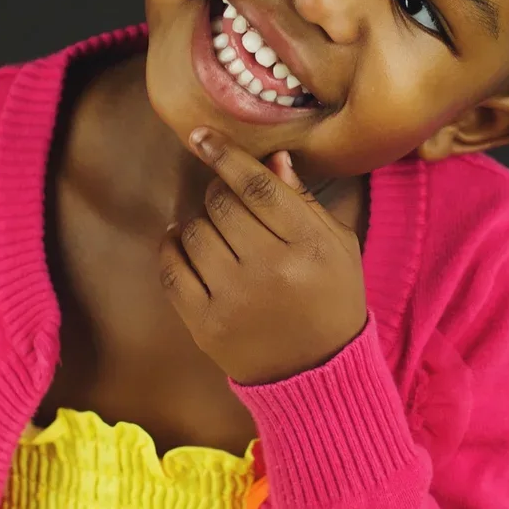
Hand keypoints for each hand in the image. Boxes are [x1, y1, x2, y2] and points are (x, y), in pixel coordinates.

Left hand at [158, 127, 367, 385]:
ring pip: (194, 233)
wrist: (318, 373)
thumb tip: (272, 158)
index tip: (201, 135)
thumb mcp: (337, 246)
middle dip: (218, 193)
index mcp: (310, 246)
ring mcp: (234, 299)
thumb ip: (303, 201)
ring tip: (212, 228)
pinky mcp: (205, 325)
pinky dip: (171, 248)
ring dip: (198, 222)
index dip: (226, 155)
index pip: (259, 187)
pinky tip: (181, 243)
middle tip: (225, 200)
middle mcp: (271, 270)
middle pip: (222, 205)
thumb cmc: (332, 298)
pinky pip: (172, 270)